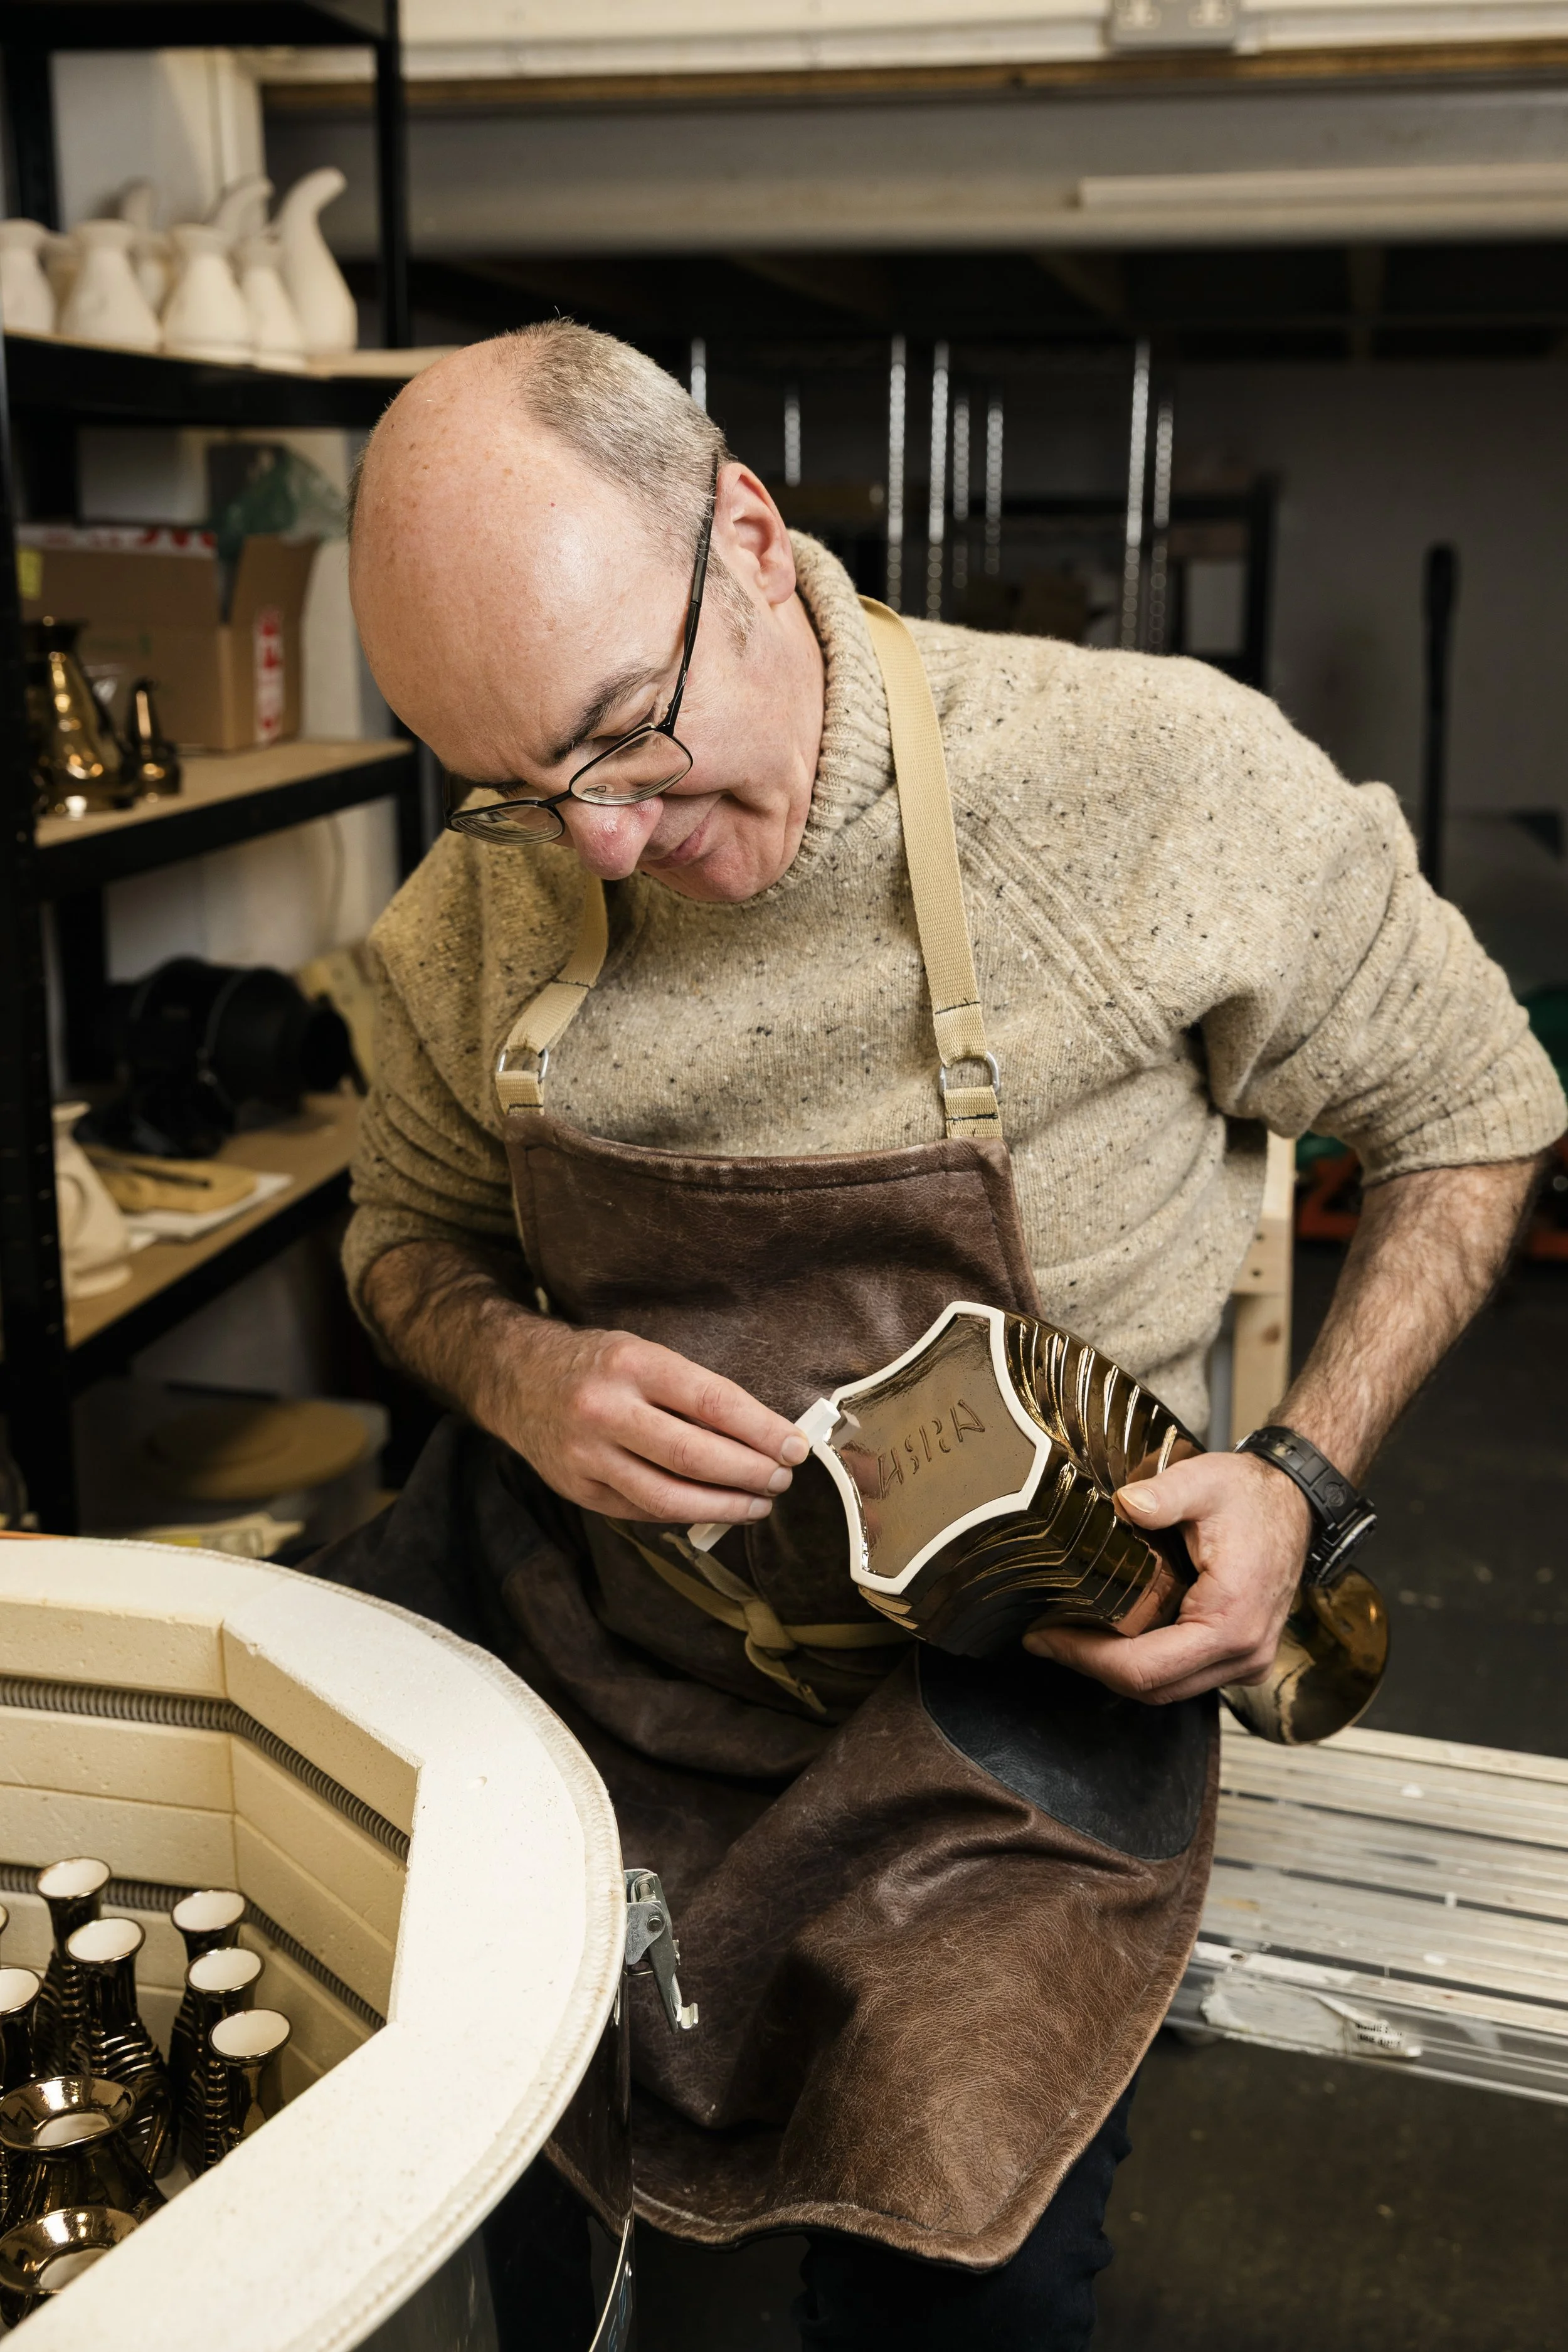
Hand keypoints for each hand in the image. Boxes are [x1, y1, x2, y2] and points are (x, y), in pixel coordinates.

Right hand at [487, 1315, 808, 1524]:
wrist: (516, 1378)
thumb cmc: (598, 1364)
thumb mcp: (643, 1354)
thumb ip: (692, 1391)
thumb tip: (761, 1434)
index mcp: (631, 1363)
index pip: (711, 1401)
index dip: (761, 1429)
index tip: (794, 1446)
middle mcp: (605, 1410)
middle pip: (693, 1456)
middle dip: (750, 1473)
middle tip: (782, 1478)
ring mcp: (586, 1455)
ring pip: (668, 1497)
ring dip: (724, 1506)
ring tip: (759, 1504)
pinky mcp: (577, 1489)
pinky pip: (642, 1511)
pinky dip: (686, 1514)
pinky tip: (714, 1508)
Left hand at [1023, 1450, 1313, 1704]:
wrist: (1294, 1503)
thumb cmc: (1252, 1496)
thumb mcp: (1205, 1482)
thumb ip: (1164, 1494)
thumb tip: (1123, 1504)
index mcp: (1231, 1620)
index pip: (1145, 1667)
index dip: (1086, 1658)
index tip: (1044, 1638)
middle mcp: (1243, 1653)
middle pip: (1152, 1687)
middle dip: (1092, 1666)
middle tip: (1046, 1638)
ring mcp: (1245, 1661)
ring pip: (1167, 1688)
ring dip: (1115, 1669)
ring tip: (1069, 1636)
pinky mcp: (1239, 1656)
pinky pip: (1183, 1676)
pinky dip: (1144, 1663)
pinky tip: (1112, 1634)